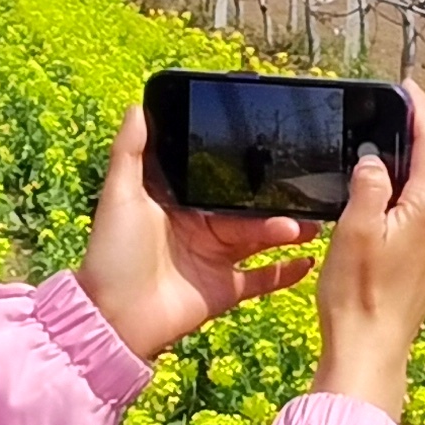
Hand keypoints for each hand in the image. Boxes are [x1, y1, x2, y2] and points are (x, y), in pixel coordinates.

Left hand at [76, 106, 316, 361]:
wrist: (114, 319)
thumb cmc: (112, 255)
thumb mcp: (119, 195)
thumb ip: (129, 151)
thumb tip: (138, 105)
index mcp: (180, 203)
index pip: (219, 180)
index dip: (246, 169)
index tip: (276, 154)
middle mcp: (201, 228)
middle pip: (246, 209)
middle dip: (275, 202)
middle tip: (305, 191)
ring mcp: (215, 260)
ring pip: (260, 239)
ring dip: (287, 231)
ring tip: (312, 224)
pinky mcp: (224, 291)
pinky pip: (262, 279)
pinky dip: (285, 272)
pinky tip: (308, 260)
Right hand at [309, 82, 424, 419]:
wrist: (370, 353)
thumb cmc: (356, 294)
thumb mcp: (354, 227)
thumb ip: (370, 183)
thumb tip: (375, 159)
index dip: (419, 110)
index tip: (406, 87)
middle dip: (402, 149)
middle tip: (370, 131)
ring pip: (422, 199)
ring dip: (398, 185)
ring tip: (362, 185)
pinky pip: (419, 224)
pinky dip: (400, 212)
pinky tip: (372, 223)